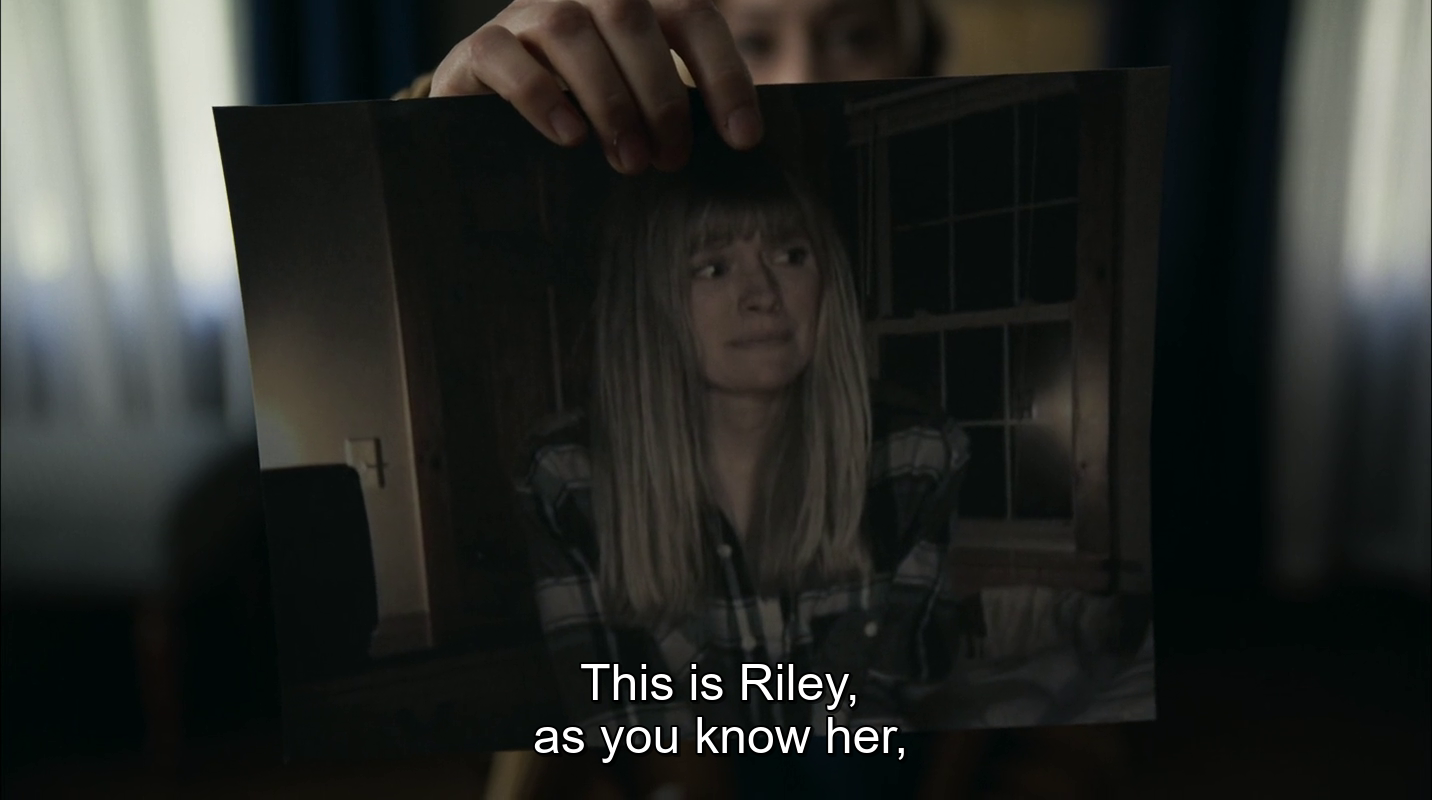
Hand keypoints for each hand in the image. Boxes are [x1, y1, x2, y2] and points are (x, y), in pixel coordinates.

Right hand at [431, 0, 763, 173]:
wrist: (490, 120)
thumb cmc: (583, 118)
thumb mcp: (637, 107)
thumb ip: (675, 111)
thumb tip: (736, 147)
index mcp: (635, 4)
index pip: (693, 16)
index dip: (725, 74)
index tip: (743, 138)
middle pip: (633, 18)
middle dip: (661, 96)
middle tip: (671, 161)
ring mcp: (528, 13)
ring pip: (571, 30)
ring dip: (609, 100)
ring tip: (628, 161)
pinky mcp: (480, 46)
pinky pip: (504, 55)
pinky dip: (540, 96)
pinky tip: (569, 137)